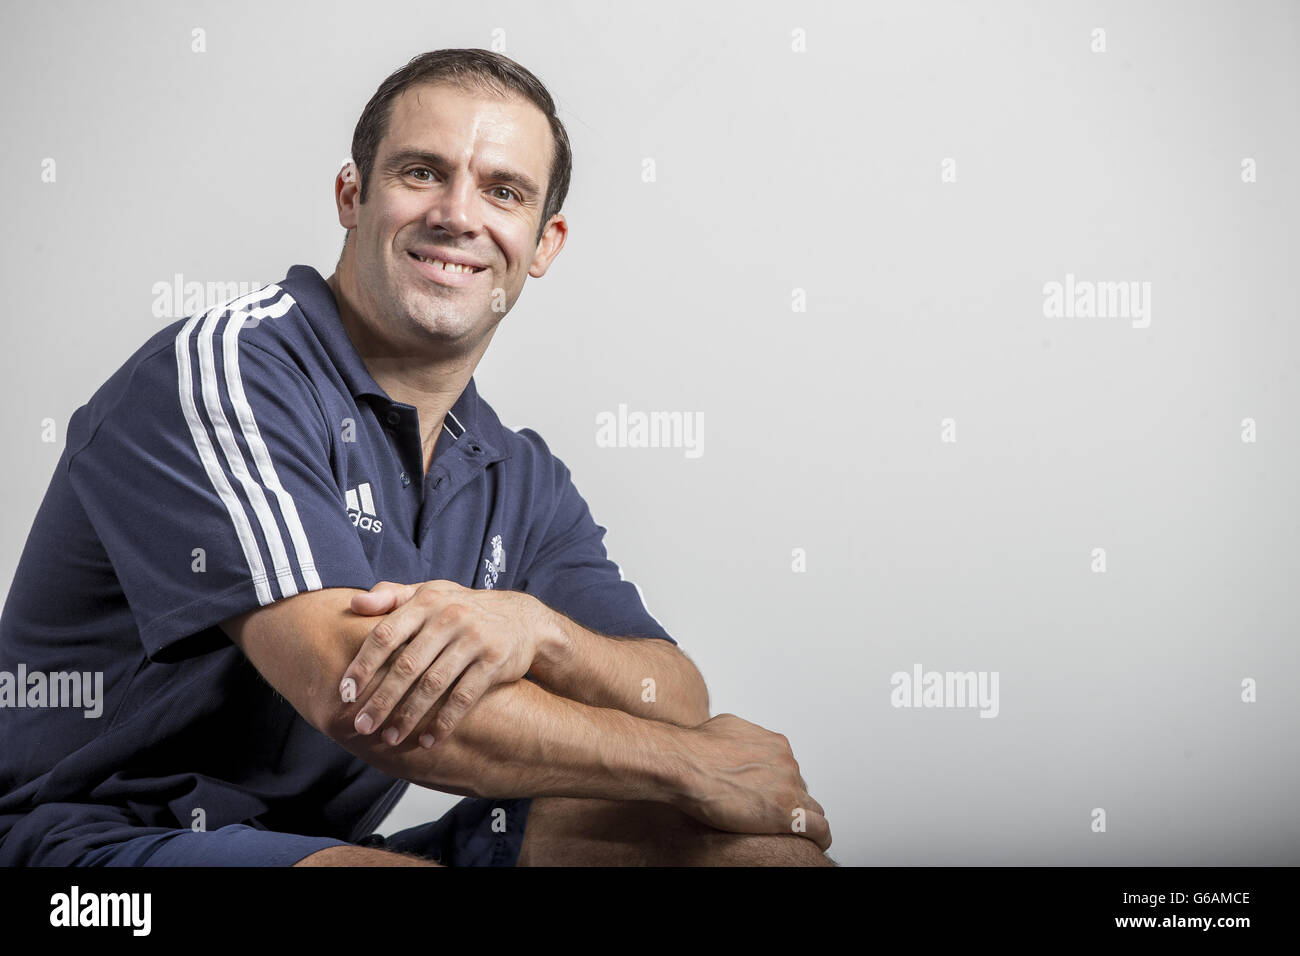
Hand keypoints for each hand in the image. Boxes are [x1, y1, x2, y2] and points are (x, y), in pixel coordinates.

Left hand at [340, 580, 551, 747]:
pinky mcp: (494, 661)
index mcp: (426, 601)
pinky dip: (444, 722)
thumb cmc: (462, 608)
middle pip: (406, 665)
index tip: (345, 694)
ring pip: (433, 684)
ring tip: (390, 739)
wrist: (521, 618)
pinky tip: (428, 742)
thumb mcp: (430, 593)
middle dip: (381, 699)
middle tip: (362, 726)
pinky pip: (463, 697)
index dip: (362, 665)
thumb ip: (391, 596)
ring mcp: (473, 639)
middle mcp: (449, 617)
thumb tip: (354, 603)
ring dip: (409, 716)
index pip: (385, 634)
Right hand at [674, 713, 830, 850]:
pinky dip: (818, 836)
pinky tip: (814, 841)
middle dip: (787, 799)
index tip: (769, 793)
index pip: (789, 768)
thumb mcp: (725, 727)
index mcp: (776, 745)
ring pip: (810, 807)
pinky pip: (818, 828)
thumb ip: (742, 737)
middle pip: (799, 787)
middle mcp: (787, 763)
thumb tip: (737, 741)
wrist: (686, 765)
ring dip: (801, 817)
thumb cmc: (697, 749)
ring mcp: (789, 788)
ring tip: (791, 830)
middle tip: (769, 812)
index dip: (778, 783)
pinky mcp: (786, 813)